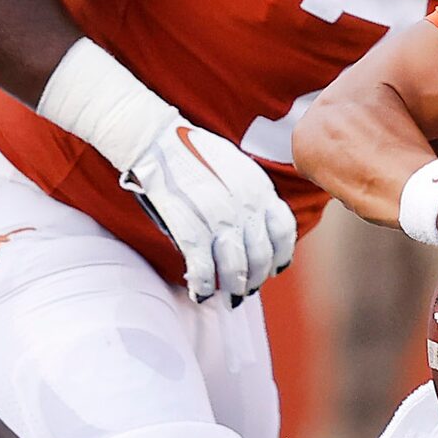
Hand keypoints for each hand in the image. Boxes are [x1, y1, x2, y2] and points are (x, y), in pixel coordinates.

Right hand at [120, 122, 297, 302]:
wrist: (154, 138)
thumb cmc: (191, 151)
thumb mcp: (235, 165)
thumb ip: (249, 194)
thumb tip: (255, 225)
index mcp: (259, 187)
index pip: (283, 230)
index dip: (281, 255)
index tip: (275, 268)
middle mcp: (246, 206)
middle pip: (261, 256)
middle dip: (256, 280)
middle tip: (247, 290)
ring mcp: (219, 219)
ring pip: (236, 269)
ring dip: (234, 289)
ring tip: (229, 299)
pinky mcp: (191, 229)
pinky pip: (204, 270)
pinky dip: (204, 287)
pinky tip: (201, 294)